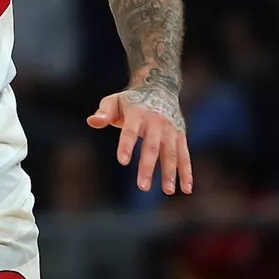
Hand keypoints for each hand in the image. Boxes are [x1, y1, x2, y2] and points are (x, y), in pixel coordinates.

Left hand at [87, 75, 192, 194]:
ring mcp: (170, 129)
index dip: (126, 145)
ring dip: (170, 172)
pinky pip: (184, 155)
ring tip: (168, 191)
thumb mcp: (114, 101)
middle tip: (142, 187)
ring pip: (170, 153)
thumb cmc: (131, 100)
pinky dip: (186, 171)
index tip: (122, 161)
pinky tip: (186, 189)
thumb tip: (92, 121)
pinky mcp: (180, 135)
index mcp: (137, 113)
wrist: (160, 87)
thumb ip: (103, 113)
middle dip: (147, 166)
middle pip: (151, 146)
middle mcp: (156, 122)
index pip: (130, 131)